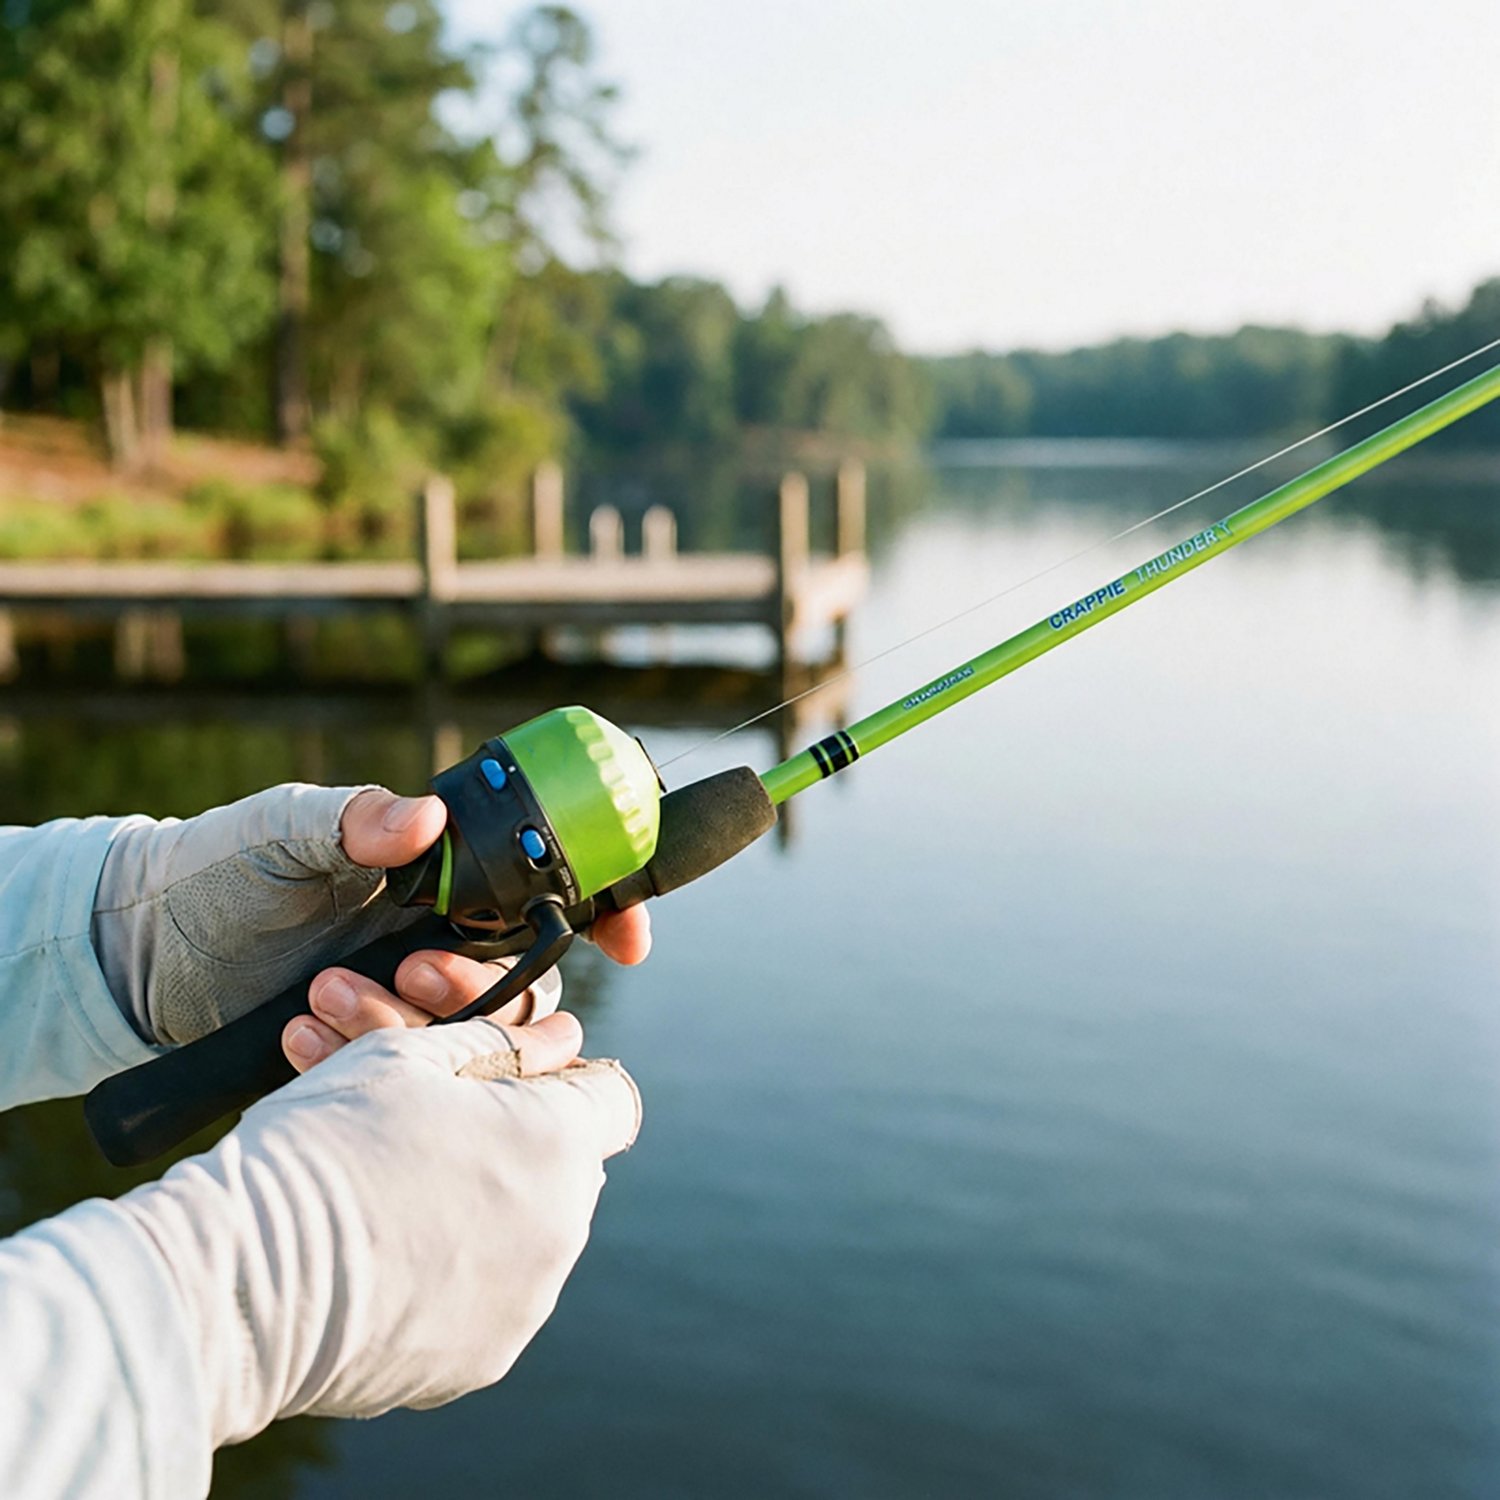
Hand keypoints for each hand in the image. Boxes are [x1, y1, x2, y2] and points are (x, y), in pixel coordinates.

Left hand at [91, 782, 651, 1047]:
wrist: (131, 959)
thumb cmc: (212, 874)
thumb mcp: (277, 832)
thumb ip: (353, 819)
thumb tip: (427, 817)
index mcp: (444, 878)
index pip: (550, 894)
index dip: (603, 916)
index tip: (627, 946)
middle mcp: (442, 941)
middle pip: (529, 983)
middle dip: (487, 988)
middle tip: (414, 970)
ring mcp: (409, 1007)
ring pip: (477, 1041)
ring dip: (420, 1028)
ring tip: (325, 1000)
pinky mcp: (371, 1060)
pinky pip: (412, 1082)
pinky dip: (367, 1062)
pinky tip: (300, 1041)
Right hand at [115, 1013, 640, 1441]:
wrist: (240, 1281)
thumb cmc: (325, 1148)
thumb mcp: (407, 1057)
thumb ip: (500, 1040)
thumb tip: (559, 1037)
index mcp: (559, 1146)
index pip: (607, 1097)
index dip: (559, 1077)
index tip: (506, 1078)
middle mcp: (562, 1232)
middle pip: (563, 1167)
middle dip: (511, 1141)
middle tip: (428, 1126)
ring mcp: (523, 1304)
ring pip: (523, 1234)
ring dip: (479, 1207)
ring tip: (389, 1189)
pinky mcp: (476, 1361)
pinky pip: (484, 1300)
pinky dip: (449, 1275)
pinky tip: (382, 1254)